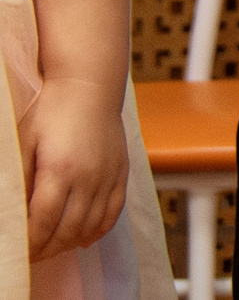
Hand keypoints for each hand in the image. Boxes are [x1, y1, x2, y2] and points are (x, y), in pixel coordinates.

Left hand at [20, 77, 126, 261]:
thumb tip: (12, 212)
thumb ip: (19, 179)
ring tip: (53, 247)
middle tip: (32, 256)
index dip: (29, 243)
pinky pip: (114, 212)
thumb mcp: (24, 143)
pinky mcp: (122, 172)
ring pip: (91, 226)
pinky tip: (83, 238)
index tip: (18, 252)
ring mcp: (108, 176)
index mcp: (60, 170)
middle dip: (47, 249)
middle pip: (68, 230)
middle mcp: (89, 177)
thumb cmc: (51, 112)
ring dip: (70, 243)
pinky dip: (98, 230)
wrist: (90, 87)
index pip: (42, 222)